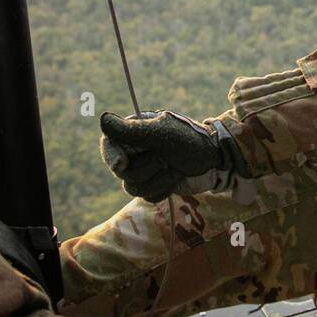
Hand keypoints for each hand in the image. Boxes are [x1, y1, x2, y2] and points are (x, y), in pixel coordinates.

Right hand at [99, 110, 247, 202]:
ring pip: (133, 188)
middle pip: (121, 172)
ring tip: (174, 168)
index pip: (109, 145)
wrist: (214, 158)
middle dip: (147, 169)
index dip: (112, 157)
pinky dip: (163, 189)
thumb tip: (103, 120)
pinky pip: (147, 197)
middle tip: (165, 158)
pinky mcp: (153, 184)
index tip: (123, 164)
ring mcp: (143, 169)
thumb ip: (132, 131)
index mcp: (133, 132)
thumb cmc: (190, 139)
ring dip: (158, 180)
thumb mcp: (162, 133)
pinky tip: (175, 178)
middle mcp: (135, 151)